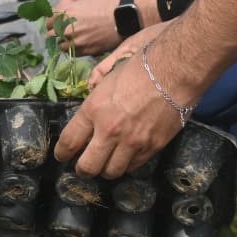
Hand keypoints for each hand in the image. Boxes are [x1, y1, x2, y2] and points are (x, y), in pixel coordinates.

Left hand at [51, 0, 121, 54]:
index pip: (47, 21)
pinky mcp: (87, 51)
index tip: (53, 23)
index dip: (50, 22)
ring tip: (69, 39)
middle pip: (51, 35)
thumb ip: (68, 9)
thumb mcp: (84, 0)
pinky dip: (74, 49)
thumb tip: (59, 15)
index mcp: (66, 13)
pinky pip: (74, 53)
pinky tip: (79, 44)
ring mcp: (77, 42)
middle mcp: (68, 29)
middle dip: (54, 33)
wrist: (125, 16)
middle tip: (59, 32)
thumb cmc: (106, 3)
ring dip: (63, 42)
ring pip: (61, 46)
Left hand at [56, 23, 190, 178]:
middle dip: (82, 169)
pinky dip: (127, 165)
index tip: (60, 156)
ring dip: (106, 170)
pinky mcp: (153, 147)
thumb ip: (96, 86)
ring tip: (105, 164)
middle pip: (88, 166)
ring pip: (112, 172)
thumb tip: (90, 90)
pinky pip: (134, 166)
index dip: (62, 152)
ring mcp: (132, 142)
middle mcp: (110, 130)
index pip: (69, 141)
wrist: (176, 70)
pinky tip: (125, 158)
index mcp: (94, 109)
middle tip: (82, 167)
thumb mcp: (110, 71)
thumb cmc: (141, 64)